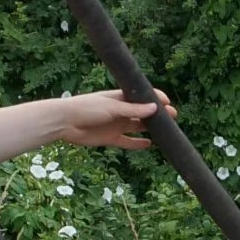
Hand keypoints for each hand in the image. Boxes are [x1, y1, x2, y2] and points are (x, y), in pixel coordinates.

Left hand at [52, 89, 175, 149]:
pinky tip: (150, 143)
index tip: (168, 104)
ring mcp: (116, 125)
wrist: (65, 122)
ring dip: (151, 128)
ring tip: (167, 131)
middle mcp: (120, 110)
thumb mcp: (112, 107)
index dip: (156, 99)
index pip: (142, 96)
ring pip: (138, 126)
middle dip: (158, 114)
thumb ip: (132, 110)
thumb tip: (154, 108)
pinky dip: (138, 143)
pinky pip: (128, 142)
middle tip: (174, 117)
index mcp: (120, 97)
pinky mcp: (111, 138)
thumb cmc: (87, 108)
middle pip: (143, 112)